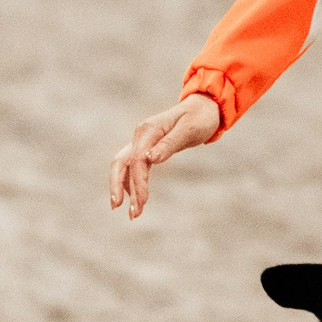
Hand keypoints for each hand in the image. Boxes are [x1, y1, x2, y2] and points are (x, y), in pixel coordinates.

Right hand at [109, 94, 222, 219]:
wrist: (203, 108)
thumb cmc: (199, 118)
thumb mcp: (189, 130)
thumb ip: (169, 144)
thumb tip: (150, 159)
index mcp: (149, 130)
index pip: (137, 159)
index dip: (137, 182)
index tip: (142, 202)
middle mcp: (140, 135)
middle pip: (120, 162)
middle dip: (118, 186)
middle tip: (118, 208)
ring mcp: (141, 141)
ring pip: (125, 167)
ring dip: (125, 189)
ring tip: (133, 214)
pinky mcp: (146, 148)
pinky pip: (133, 167)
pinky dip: (132, 183)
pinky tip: (135, 200)